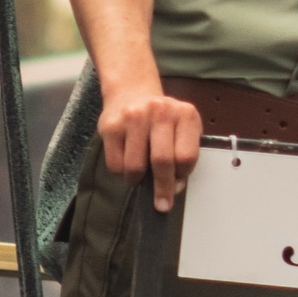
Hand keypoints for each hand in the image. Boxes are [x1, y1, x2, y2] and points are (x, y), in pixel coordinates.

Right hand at [98, 84, 203, 212]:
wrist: (132, 92)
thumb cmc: (162, 119)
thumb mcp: (182, 128)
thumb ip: (183, 154)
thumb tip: (174, 187)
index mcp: (185, 114)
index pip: (186, 156)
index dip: (182, 176)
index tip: (177, 186)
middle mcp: (160, 111)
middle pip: (162, 161)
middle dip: (162, 188)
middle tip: (162, 204)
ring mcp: (134, 117)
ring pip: (135, 167)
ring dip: (139, 179)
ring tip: (141, 173)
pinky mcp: (111, 126)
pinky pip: (116, 165)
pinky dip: (122, 173)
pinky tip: (128, 160)